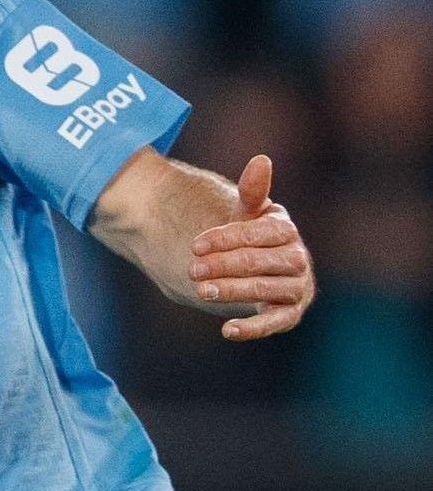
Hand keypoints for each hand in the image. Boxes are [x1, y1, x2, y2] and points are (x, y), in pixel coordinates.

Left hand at [189, 154, 314, 340]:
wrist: (251, 269)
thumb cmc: (246, 237)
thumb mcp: (245, 214)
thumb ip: (251, 192)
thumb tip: (262, 159)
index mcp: (285, 230)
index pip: (258, 233)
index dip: (226, 238)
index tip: (195, 245)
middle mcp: (298, 258)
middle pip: (259, 262)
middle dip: (224, 265)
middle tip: (192, 268)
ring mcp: (297, 287)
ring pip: (264, 290)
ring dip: (232, 291)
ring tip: (201, 290)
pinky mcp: (290, 314)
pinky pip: (276, 322)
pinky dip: (253, 328)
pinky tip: (227, 330)